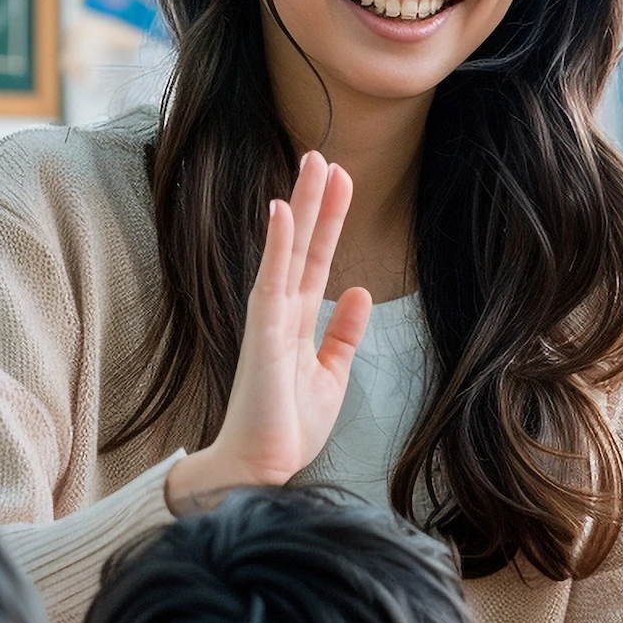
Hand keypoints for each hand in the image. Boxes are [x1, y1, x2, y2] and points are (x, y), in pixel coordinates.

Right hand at [166, 151, 370, 511]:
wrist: (261, 467)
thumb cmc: (288, 427)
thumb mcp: (332, 376)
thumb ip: (344, 335)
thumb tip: (360, 293)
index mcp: (299, 322)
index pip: (318, 260)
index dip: (331, 221)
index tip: (343, 181)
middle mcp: (281, 312)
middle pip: (304, 245)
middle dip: (318, 201)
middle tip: (326, 155)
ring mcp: (269, 319)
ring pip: (289, 250)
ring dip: (302, 207)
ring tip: (313, 163)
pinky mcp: (262, 333)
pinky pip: (271, 280)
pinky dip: (277, 245)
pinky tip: (283, 210)